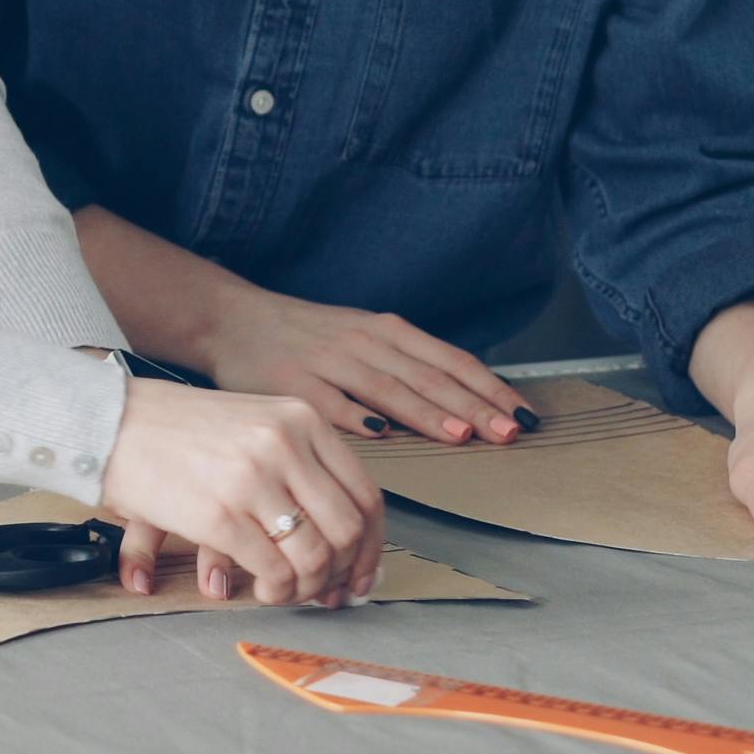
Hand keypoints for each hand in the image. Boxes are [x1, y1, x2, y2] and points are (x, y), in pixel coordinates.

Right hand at [95, 378, 384, 607]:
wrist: (113, 423)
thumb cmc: (181, 429)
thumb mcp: (257, 424)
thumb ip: (303, 468)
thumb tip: (347, 540)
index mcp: (303, 420)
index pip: (366, 495)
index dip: (371, 546)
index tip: (362, 572)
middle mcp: (286, 445)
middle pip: (348, 531)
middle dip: (342, 573)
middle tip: (325, 591)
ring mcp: (253, 479)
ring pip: (315, 557)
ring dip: (307, 589)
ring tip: (287, 592)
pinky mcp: (219, 515)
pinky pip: (273, 571)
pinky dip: (275, 592)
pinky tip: (260, 590)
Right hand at [192, 285, 533, 446]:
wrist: (232, 320)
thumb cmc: (303, 337)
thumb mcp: (360, 338)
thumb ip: (403, 367)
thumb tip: (462, 404)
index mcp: (384, 331)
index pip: (449, 360)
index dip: (488, 387)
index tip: (521, 414)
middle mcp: (362, 342)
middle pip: (427, 375)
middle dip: (473, 405)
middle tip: (508, 432)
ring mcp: (327, 362)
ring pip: (387, 387)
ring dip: (427, 411)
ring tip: (462, 433)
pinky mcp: (292, 384)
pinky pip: (331, 403)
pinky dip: (357, 416)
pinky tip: (383, 433)